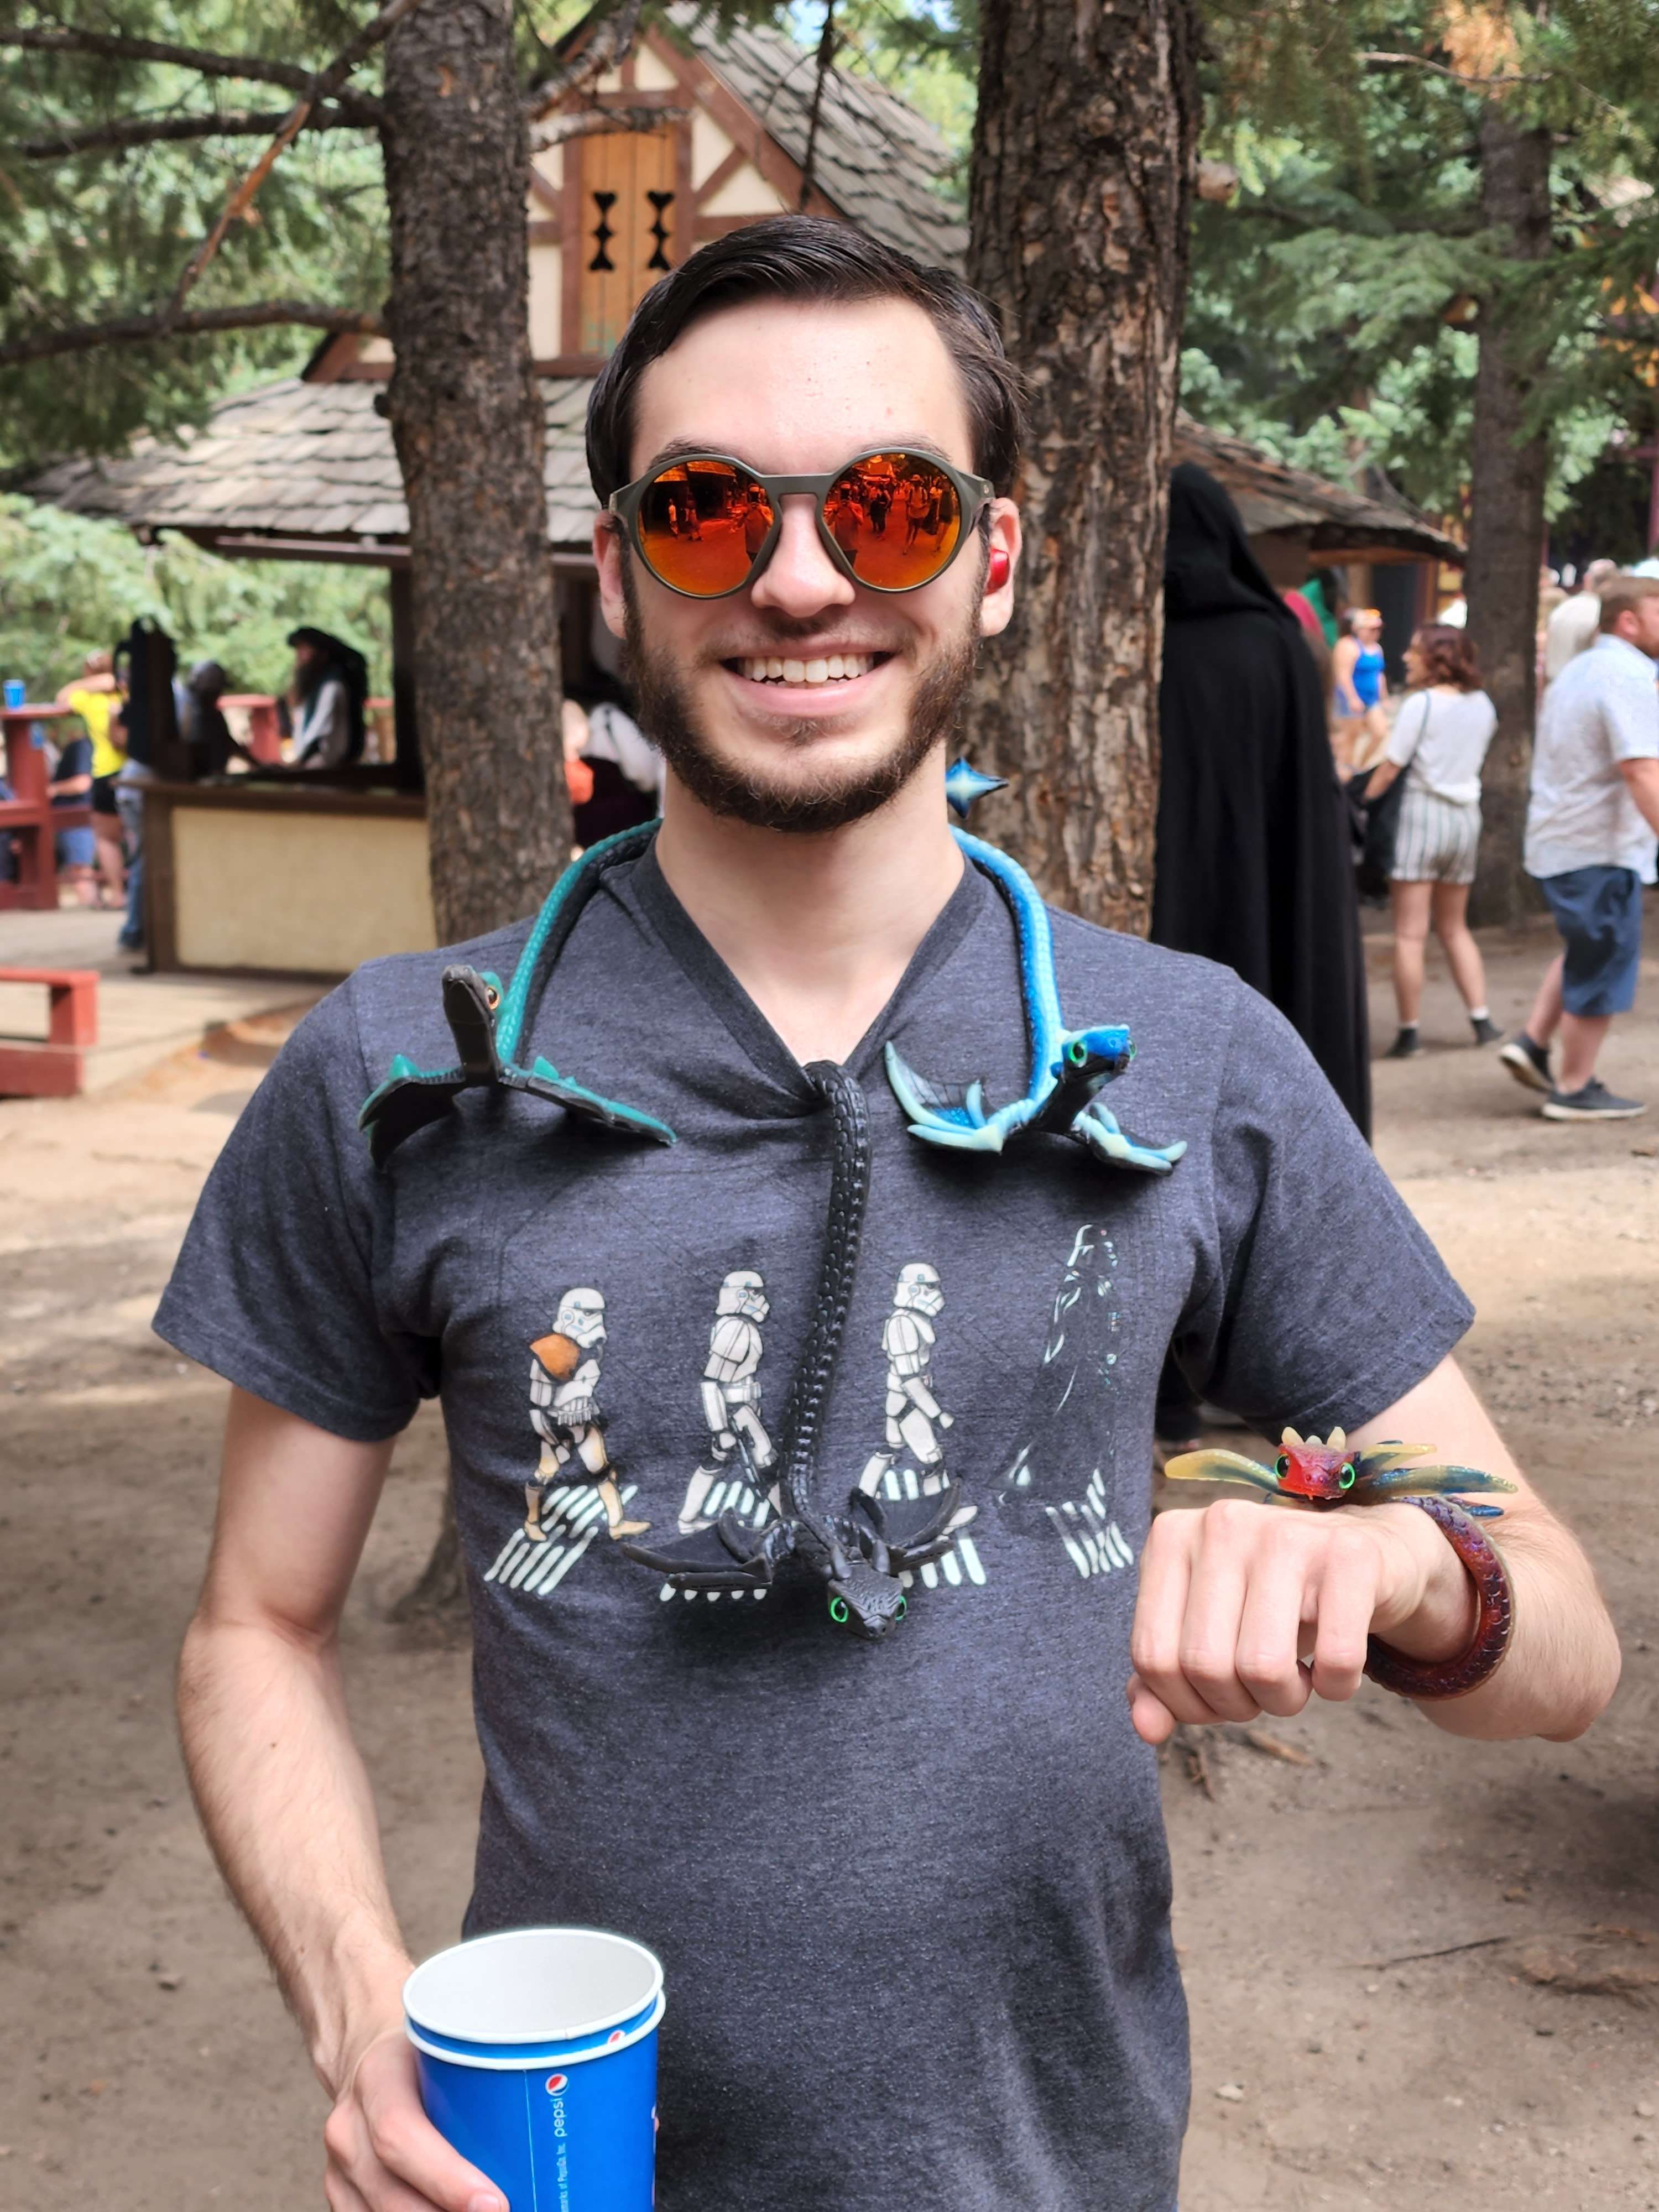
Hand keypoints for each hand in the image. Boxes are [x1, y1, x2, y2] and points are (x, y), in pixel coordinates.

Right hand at [323, 2025, 505, 2211]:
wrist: (365, 2053)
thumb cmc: (423, 2050)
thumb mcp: (449, 2039)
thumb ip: (492, 2066)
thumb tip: (574, 2088)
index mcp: (377, 2079)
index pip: (401, 2136)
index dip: (447, 2179)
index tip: (496, 2204)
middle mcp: (350, 2130)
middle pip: (392, 2196)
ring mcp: (340, 2172)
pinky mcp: (344, 2199)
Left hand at [1127, 1497, 1472, 1745]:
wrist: (1366, 1555)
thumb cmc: (1272, 1600)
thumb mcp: (1209, 1630)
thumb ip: (1164, 1678)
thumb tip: (1147, 1729)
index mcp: (1172, 1538)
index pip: (1153, 1656)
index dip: (1186, 1704)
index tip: (1219, 1696)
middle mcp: (1221, 1523)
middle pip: (1206, 1666)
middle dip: (1237, 1705)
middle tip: (1264, 1689)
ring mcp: (1286, 1531)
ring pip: (1263, 1666)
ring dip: (1285, 1700)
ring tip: (1298, 1679)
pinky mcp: (1349, 1553)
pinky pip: (1336, 1659)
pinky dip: (1337, 1686)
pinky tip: (1335, 1669)